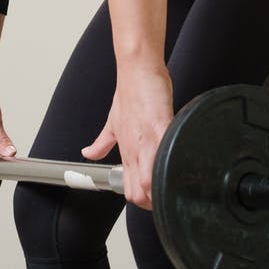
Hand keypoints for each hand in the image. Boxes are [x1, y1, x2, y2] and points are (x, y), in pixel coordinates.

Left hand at [81, 66, 172, 208]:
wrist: (137, 67)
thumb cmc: (132, 92)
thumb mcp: (112, 121)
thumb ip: (102, 142)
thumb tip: (88, 154)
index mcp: (126, 151)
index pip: (129, 191)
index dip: (143, 201)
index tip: (154, 197)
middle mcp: (134, 149)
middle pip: (139, 194)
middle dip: (154, 201)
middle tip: (165, 194)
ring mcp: (147, 139)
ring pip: (149, 182)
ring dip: (162, 187)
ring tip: (173, 180)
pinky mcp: (161, 125)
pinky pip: (166, 153)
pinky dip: (172, 163)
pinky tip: (180, 160)